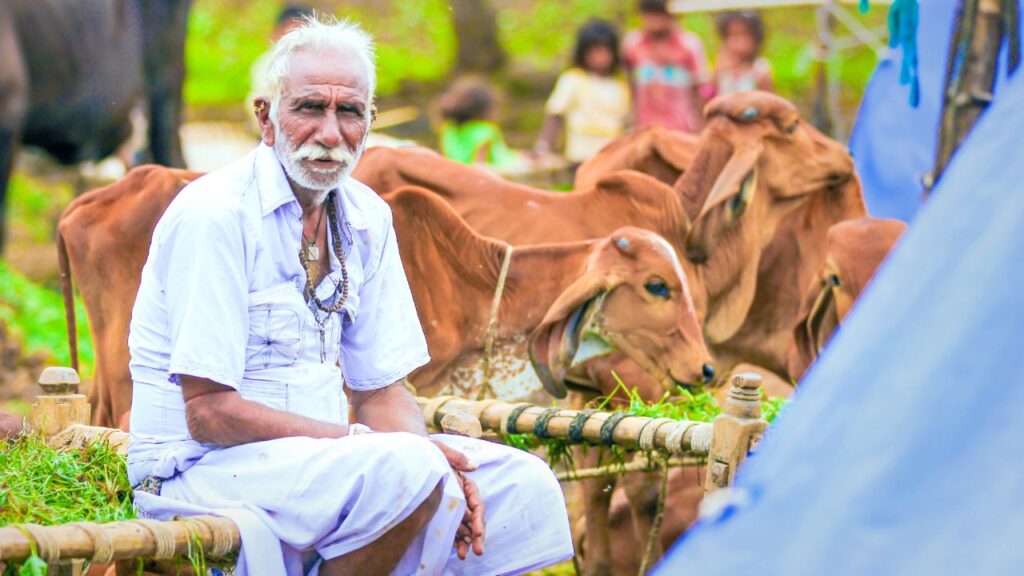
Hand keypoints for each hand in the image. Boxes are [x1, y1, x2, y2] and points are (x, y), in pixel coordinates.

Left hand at [431, 441, 484, 558]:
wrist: (403, 458)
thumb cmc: (422, 452)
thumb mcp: (439, 450)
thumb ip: (456, 457)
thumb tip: (474, 465)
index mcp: (463, 482)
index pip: (475, 502)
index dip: (478, 518)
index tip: (478, 531)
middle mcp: (458, 496)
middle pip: (472, 517)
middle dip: (477, 534)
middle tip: (478, 550)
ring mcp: (448, 506)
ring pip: (462, 526)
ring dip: (465, 541)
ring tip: (463, 555)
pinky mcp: (437, 514)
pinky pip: (449, 528)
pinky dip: (453, 539)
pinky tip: (454, 550)